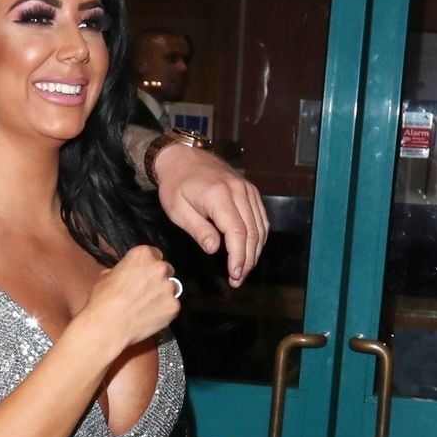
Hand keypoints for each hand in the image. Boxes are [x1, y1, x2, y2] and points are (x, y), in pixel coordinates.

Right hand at [87, 245, 181, 353]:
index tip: (144, 273)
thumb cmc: (103, 303)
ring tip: (145, 306)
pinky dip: (164, 311)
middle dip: (157, 279)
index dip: (148, 265)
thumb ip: (122, 270)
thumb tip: (125, 274)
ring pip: (171, 288)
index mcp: (142, 255)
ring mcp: (168, 287)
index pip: (154, 253)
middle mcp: (158, 268)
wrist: (107, 326)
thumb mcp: (105, 276)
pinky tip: (149, 316)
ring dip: (162, 295)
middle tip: (144, 291)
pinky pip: (172, 306)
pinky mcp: (173, 306)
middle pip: (166, 269)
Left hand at [152, 143, 267, 286]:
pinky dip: (259, 236)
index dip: (238, 256)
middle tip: (238, 279)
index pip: (237, 232)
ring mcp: (247, 189)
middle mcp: (238, 191)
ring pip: (260, 226)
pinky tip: (251, 250)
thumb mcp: (178, 210)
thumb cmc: (176, 185)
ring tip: (244, 269)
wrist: (182, 157)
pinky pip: (260, 216)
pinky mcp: (249, 190)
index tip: (235, 274)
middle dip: (248, 259)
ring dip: (255, 251)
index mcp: (219, 196)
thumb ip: (198, 230)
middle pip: (252, 232)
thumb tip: (215, 249)